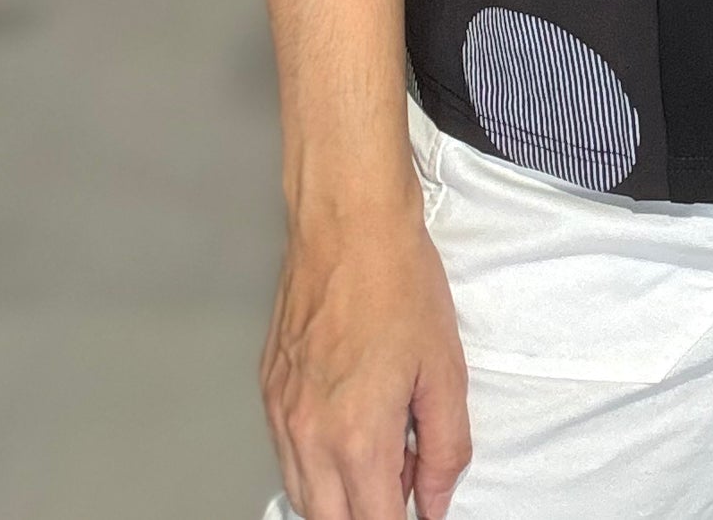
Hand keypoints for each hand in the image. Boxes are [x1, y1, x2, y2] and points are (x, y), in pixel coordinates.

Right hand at [262, 186, 471, 519]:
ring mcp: (280, 414)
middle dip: (366, 516)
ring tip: (380, 453)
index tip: (417, 514)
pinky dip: (315, 462)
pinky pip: (286, 453)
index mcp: (356, 437)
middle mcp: (308, 435)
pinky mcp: (267, 390)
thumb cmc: (398, 281)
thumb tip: (434, 503)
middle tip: (401, 484)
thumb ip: (444, 450)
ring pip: (301, 495)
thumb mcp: (445, 370)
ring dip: (338, 497)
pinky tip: (347, 427)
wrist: (348, 222)